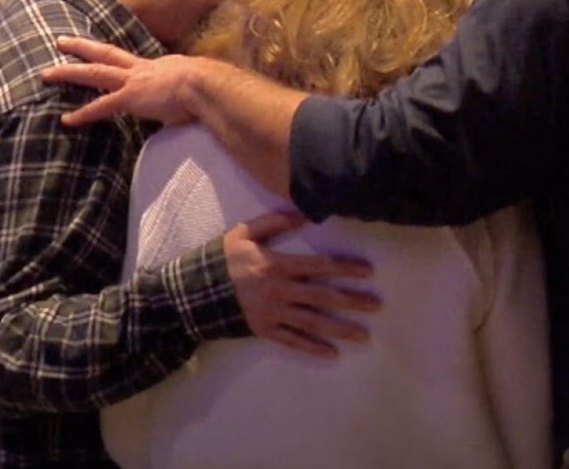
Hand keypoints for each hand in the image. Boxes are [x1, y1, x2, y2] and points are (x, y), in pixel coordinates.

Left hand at [42, 36, 210, 125]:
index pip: (128, 61)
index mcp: (156, 66)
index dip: (112, 58)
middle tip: (60, 41)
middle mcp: (141, 69)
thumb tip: (189, 103)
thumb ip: (183, 93)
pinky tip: (67, 120)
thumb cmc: (206, 87)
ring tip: (47, 74)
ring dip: (69, 72)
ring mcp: (132, 81)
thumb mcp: (192, 86)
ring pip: (94, 73)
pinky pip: (101, 106)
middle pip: (105, 53)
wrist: (204, 85)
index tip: (100, 54)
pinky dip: (83, 113)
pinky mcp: (129, 98)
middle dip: (81, 47)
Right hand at [224, 210, 378, 358]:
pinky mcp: (264, 330)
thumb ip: (274, 223)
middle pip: (322, 296)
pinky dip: (312, 348)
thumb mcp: (244, 234)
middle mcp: (279, 291)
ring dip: (340, 329)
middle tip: (377, 305)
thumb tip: (304, 214)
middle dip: (352, 301)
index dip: (345, 268)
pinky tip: (332, 353)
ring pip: (312, 322)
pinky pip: (292, 341)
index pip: (319, 265)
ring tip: (363, 335)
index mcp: (277, 265)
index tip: (368, 272)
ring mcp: (272, 313)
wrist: (192, 293)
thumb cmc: (220, 260)